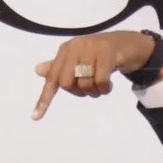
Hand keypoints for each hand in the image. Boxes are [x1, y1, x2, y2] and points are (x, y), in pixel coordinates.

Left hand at [31, 29, 162, 119]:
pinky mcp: (107, 52)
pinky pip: (100, 81)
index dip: (45, 99)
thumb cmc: (99, 55)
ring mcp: (91, 48)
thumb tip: (37, 70)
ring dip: (94, 92)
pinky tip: (109, 85)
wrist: (127, 44)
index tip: (35, 118)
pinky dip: (104, 89)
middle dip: (79, 92)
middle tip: (90, 88)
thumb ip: (60, 67)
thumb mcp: (79, 60)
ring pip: (84, 84)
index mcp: (66, 50)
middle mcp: (75, 47)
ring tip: (102, 86)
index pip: (52, 78)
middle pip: (67, 83)